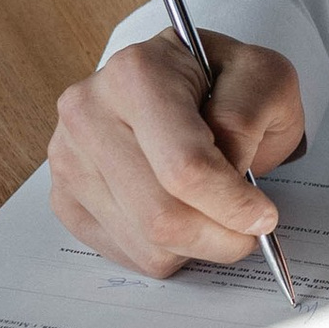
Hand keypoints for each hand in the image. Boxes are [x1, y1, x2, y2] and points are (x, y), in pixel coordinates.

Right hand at [47, 31, 304, 276]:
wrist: (179, 83)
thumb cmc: (222, 80)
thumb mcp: (263, 78)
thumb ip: (247, 118)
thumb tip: (228, 173)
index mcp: (136, 75)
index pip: (184, 167)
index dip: (232, 205)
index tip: (263, 217)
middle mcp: (89, 113)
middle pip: (161, 215)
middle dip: (219, 235)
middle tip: (249, 229)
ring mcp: (69, 158)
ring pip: (145, 243)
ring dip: (197, 245)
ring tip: (216, 214)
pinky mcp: (65, 197)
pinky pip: (126, 252)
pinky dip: (168, 250)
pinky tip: (184, 216)